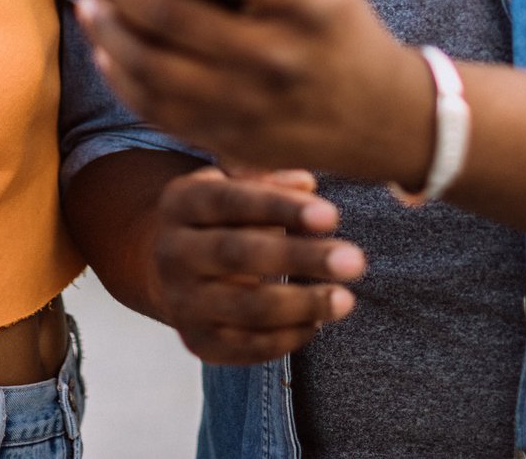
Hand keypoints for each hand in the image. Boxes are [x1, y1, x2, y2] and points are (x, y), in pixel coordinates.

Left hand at [51, 0, 434, 183]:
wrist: (383, 120)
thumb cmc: (341, 26)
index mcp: (304, 6)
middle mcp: (275, 58)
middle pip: (174, 16)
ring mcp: (249, 106)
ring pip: (154, 68)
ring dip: (107, 28)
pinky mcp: (229, 140)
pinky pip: (157, 109)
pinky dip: (122, 75)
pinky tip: (104, 42)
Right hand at [152, 166, 363, 364]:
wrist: (171, 270)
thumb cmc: (222, 218)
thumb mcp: (234, 184)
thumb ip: (268, 179)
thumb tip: (306, 183)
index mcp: (181, 202)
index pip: (231, 201)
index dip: (281, 207)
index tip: (332, 216)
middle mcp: (172, 252)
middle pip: (238, 254)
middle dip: (300, 258)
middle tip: (354, 261)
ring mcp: (180, 302)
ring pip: (245, 307)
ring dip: (301, 305)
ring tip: (346, 300)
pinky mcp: (197, 342)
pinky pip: (247, 347)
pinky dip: (287, 337)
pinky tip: (317, 323)